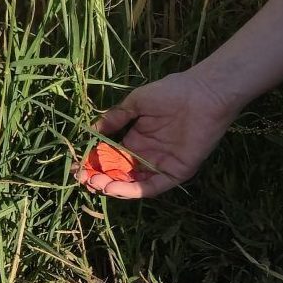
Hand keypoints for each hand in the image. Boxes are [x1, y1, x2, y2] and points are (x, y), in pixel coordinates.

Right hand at [76, 69, 243, 198]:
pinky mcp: (177, 172)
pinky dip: (134, 190)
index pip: (113, 157)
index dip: (95, 162)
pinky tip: (116, 187)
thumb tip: (93, 130)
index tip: (78, 166)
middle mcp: (148, 154)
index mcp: (138, 138)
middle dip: (101, 177)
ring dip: (114, 186)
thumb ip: (116, 118)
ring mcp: (162, 164)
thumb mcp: (136, 103)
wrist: (203, 93)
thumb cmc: (171, 92)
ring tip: (96, 184)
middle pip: (121, 173)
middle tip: (83, 178)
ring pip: (134, 183)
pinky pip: (153, 186)